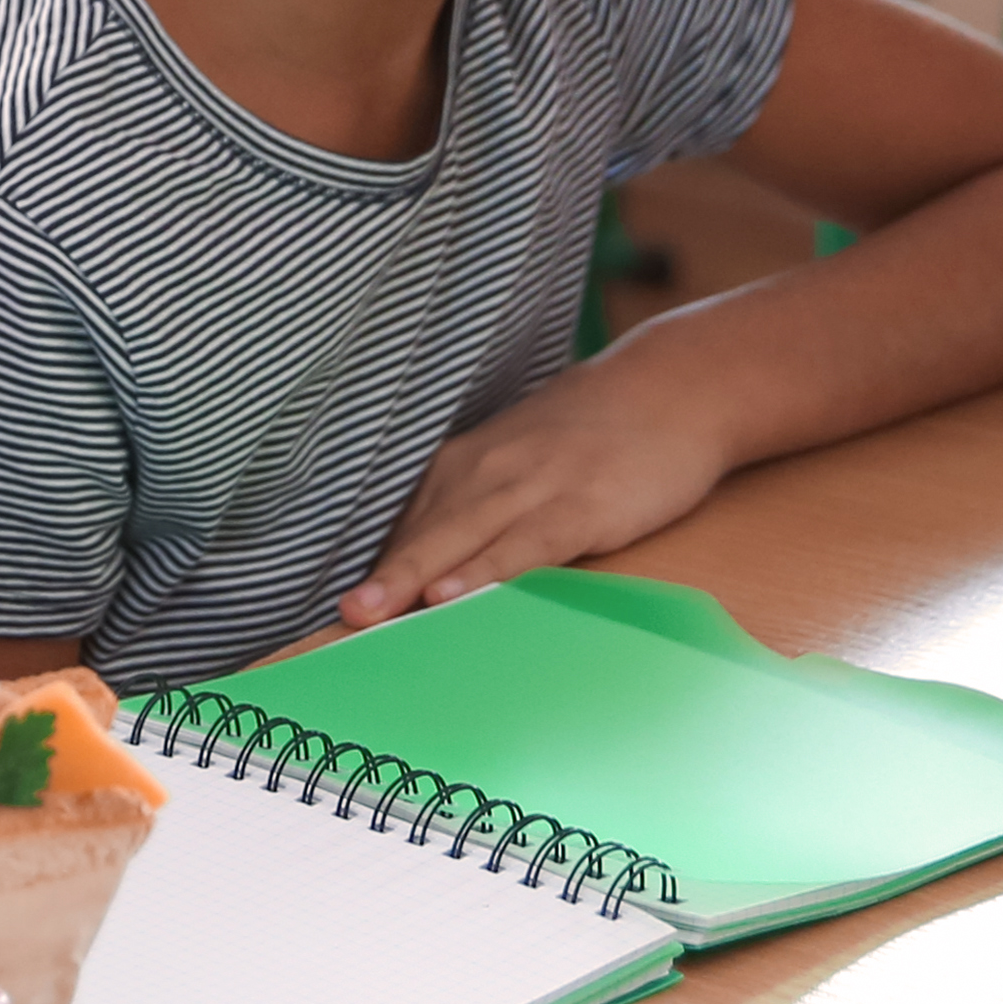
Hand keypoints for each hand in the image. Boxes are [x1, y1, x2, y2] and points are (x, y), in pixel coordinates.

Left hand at [339, 343, 736, 626]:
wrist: (673, 387)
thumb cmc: (594, 434)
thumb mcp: (522, 456)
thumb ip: (476, 501)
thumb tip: (431, 560)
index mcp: (466, 464)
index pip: (406, 525)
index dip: (372, 569)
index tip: (329, 609)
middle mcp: (487, 472)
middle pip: (422, 534)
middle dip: (377, 577)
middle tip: (338, 616)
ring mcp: (533, 489)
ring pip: (460, 539)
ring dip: (411, 578)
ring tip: (371, 614)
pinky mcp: (579, 508)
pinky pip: (522, 546)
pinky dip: (485, 571)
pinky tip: (453, 594)